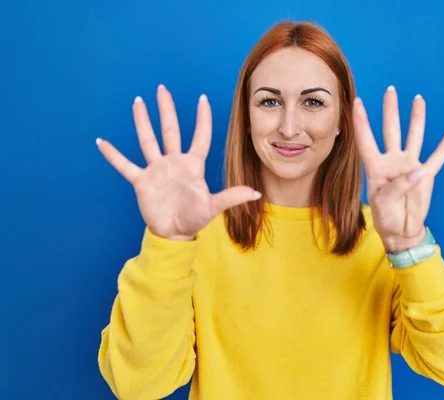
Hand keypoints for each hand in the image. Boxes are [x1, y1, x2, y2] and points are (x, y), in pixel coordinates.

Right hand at [97, 84, 260, 239]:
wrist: (174, 234)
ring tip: (138, 102)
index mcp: (193, 166)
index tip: (202, 99)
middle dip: (166, 110)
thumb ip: (231, 198)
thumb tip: (256, 193)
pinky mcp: (141, 181)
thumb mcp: (213, 208)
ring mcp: (157, 170)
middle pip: (170, 131)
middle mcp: (174, 163)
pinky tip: (101, 142)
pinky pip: (125, 165)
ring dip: (142, 122)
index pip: (200, 137)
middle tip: (162, 89)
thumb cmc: (195, 219)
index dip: (202, 119)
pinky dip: (113, 155)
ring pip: (148, 140)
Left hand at [352, 86, 443, 251]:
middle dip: (390, 111)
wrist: (401, 230)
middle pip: (391, 131)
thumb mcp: (385, 203)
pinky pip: (437, 158)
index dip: (361, 122)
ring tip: (418, 99)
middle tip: (390, 90)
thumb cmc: (386, 216)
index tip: (357, 102)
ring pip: (414, 137)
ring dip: (417, 119)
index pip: (366, 140)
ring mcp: (409, 166)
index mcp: (375, 167)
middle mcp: (392, 162)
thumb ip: (399, 186)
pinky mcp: (426, 176)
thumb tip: (418, 172)